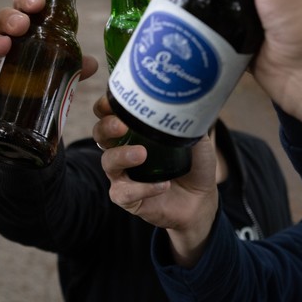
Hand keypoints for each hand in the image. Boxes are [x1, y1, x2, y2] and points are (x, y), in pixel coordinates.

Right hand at [0, 0, 99, 97]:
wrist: (24, 100)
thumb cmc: (40, 70)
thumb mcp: (60, 63)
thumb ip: (74, 61)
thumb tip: (90, 64)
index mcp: (26, 24)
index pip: (24, 3)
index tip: (38, 4)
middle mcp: (6, 35)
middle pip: (3, 18)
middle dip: (11, 18)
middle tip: (21, 26)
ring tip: (3, 48)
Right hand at [92, 93, 216, 266]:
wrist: (201, 199)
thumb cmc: (195, 164)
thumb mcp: (197, 139)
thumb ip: (189, 122)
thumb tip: (190, 103)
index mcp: (134, 131)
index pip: (109, 113)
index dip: (106, 105)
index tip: (115, 101)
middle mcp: (122, 149)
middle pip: (100, 133)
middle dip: (107, 127)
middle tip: (123, 126)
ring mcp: (122, 175)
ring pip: (108, 162)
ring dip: (121, 156)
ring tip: (143, 155)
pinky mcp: (127, 198)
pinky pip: (124, 193)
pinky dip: (142, 188)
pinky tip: (162, 185)